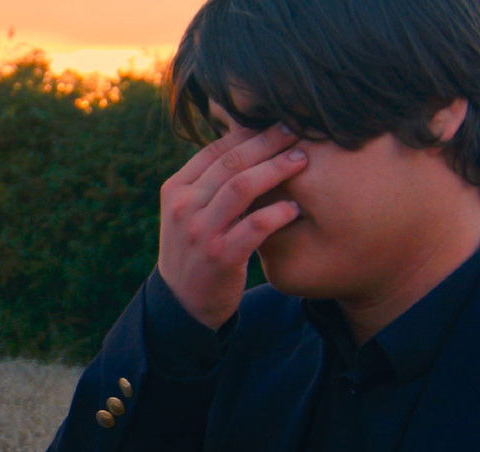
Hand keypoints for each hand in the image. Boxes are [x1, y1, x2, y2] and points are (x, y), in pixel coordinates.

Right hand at [158, 123, 306, 327]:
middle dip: (268, 142)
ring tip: (302, 160)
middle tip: (297, 130)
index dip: (248, 132)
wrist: (184, 301)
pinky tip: (295, 208)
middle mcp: (185, 206)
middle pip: (231, 161)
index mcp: (177, 189)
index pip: (215, 150)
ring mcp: (201, 231)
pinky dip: (278, 213)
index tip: (276, 122)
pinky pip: (255, 226)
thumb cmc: (196, 249)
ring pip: (242, 187)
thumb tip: (249, 143)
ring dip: (276, 169)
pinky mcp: (221, 256)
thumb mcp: (190, 213)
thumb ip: (210, 184)